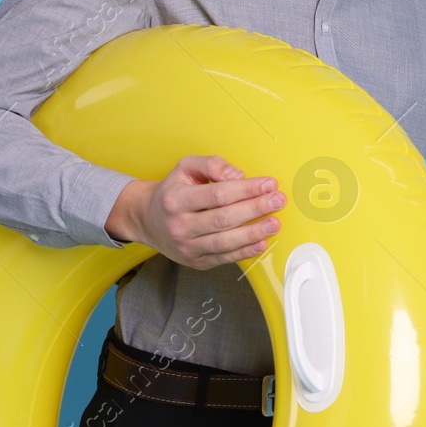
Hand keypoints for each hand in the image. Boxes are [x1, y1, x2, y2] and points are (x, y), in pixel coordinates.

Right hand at [104, 154, 285, 269]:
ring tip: (274, 223)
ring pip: (224, 242)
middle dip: (255, 209)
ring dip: (254, 233)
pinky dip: (244, 252)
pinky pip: (224, 258)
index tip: (268, 183)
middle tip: (278, 200)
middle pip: (223, 219)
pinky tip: (261, 242)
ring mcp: (187, 247)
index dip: (246, 189)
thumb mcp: (186, 168)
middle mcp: (180, 225)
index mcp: (176, 200)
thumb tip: (238, 176)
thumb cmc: (173, 191)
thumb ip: (212, 165)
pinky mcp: (196, 262)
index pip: (217, 194)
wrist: (147, 219)